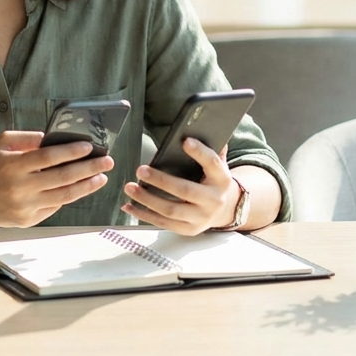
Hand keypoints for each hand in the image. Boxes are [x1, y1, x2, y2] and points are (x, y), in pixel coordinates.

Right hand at [0, 131, 113, 226]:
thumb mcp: (2, 143)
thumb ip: (28, 138)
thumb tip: (56, 139)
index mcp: (13, 166)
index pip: (49, 157)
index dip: (71, 151)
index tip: (89, 147)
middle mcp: (20, 188)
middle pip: (63, 178)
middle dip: (89, 169)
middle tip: (107, 162)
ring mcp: (24, 207)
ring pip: (64, 197)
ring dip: (86, 186)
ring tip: (101, 177)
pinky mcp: (26, 220)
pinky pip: (53, 208)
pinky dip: (68, 197)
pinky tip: (78, 188)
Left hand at [122, 138, 238, 235]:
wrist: (226, 209)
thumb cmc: (215, 181)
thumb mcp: (218, 165)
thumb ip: (211, 148)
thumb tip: (198, 127)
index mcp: (221, 179)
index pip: (212, 163)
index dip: (199, 152)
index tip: (185, 141)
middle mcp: (213, 200)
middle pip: (185, 190)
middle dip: (161, 180)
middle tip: (141, 170)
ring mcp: (201, 217)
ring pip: (171, 209)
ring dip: (147, 199)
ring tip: (130, 187)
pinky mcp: (189, 229)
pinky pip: (163, 223)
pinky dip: (144, 215)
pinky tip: (129, 206)